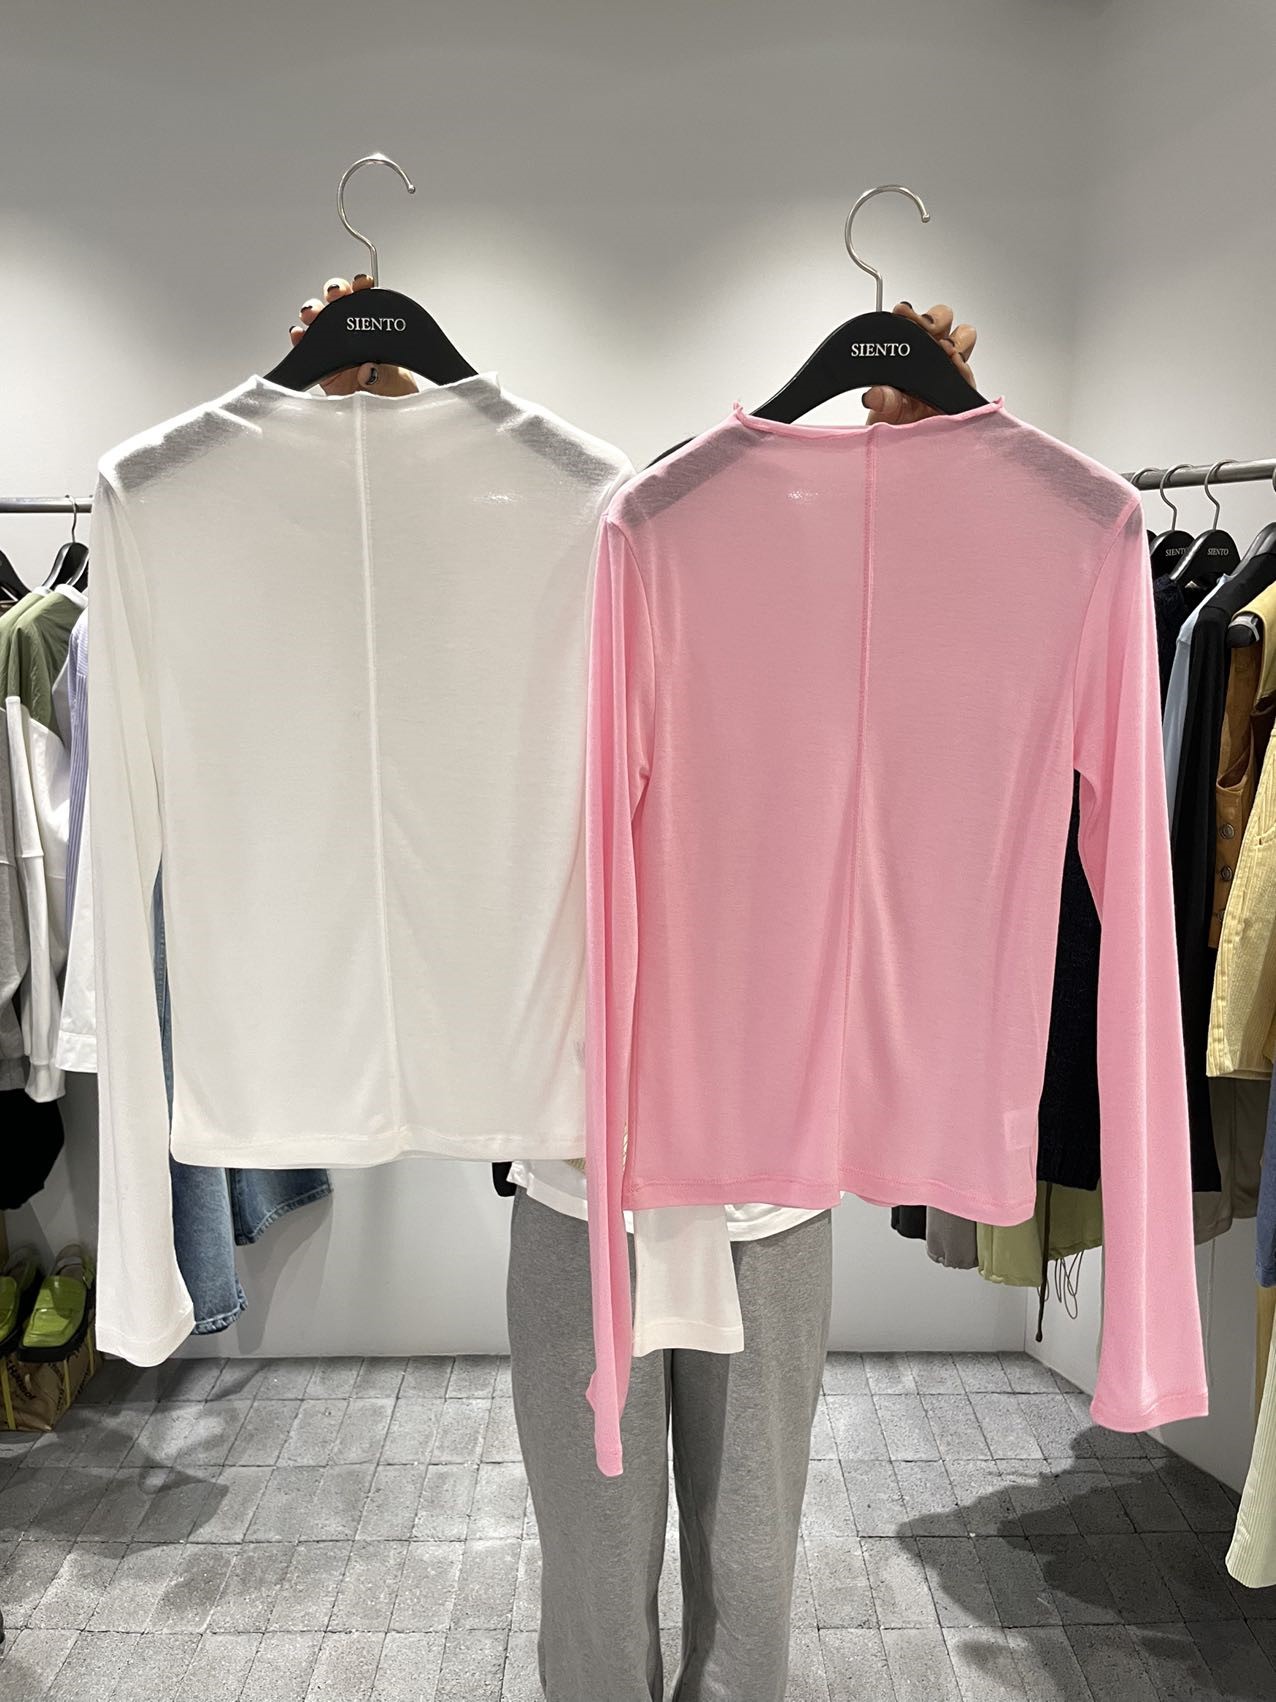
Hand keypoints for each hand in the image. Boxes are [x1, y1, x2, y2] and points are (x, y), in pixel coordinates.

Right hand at [290, 275, 418, 396]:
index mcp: (376, 330)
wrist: (384, 420)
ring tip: (312, 314)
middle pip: (339, 302)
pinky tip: (299, 335)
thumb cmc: (395, 395)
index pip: (367, 300)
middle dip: (335, 291)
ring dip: (313, 310)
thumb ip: (385, 377)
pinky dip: (300, 339)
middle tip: (336, 295)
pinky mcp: (323, 367)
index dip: (361, 286)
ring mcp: (336, 349)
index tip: (361, 284)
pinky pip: (307, 348)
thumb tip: (369, 370)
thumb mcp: (399, 385)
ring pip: (320, 319)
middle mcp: (354, 335)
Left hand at [863, 302, 977, 425]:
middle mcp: (932, 356)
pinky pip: (970, 371)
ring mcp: (951, 370)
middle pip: (943, 318)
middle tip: (927, 330)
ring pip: (964, 335)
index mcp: (909, 354)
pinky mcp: (964, 389)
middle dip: (936, 319)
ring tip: (945, 352)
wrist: (910, 452)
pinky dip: (964, 368)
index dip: (910, 313)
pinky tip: (956, 370)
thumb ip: (881, 400)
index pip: (913, 321)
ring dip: (956, 340)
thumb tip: (874, 394)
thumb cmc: (896, 427)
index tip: (902, 312)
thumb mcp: (883, 412)